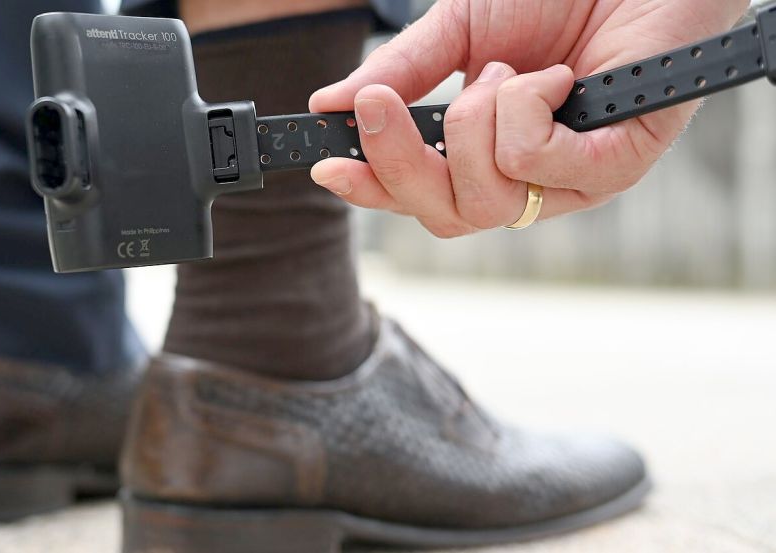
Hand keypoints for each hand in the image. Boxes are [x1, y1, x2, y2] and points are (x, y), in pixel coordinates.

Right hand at [308, 0, 748, 237]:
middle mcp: (527, 181)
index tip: (328, 167)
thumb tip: (331, 106)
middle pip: (444, 218)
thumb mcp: (458, 30)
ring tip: (507, 71)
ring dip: (476, 122)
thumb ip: (401, 73)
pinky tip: (553, 78)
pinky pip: (532, 165)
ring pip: (485, 201)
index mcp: (487, 156)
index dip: (373, 190)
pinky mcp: (614, 167)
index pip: (421, 198)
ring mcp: (570, 182)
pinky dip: (524, 111)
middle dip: (404, 163)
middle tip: (386, 105)